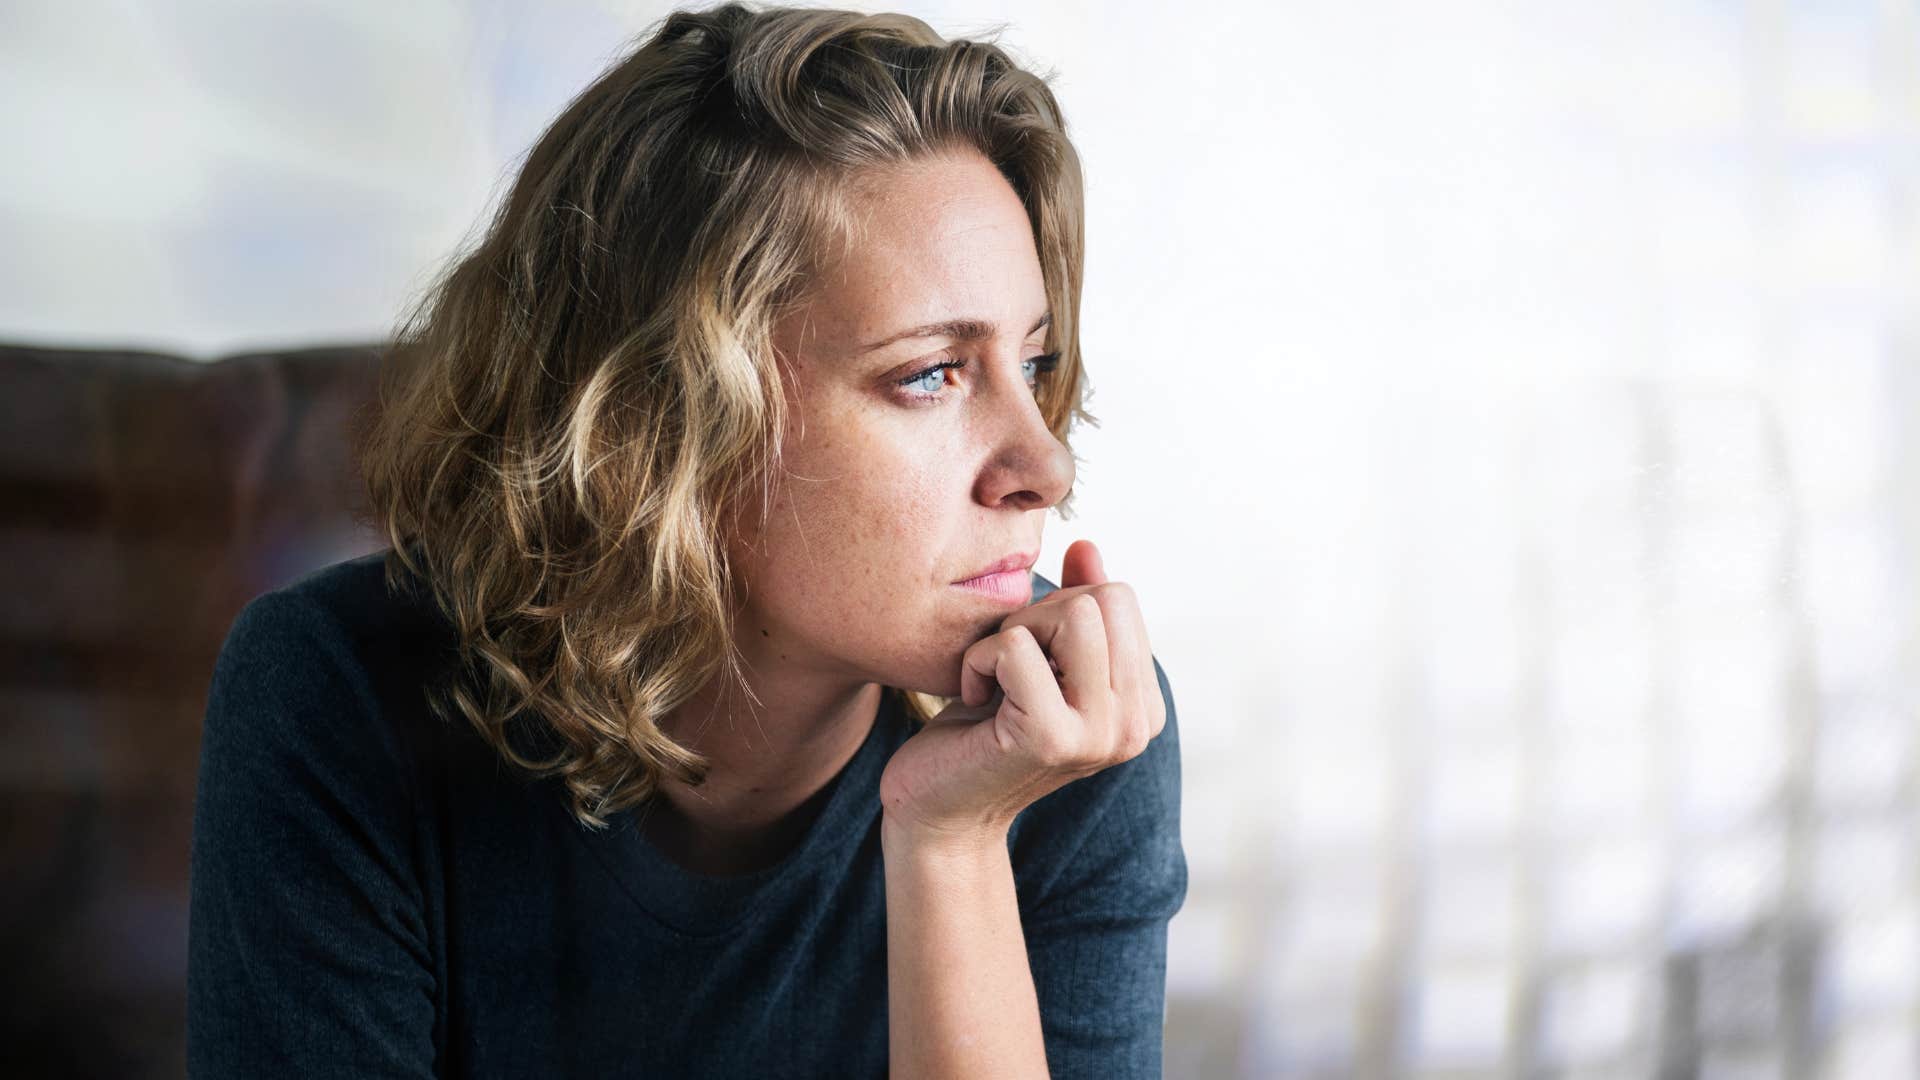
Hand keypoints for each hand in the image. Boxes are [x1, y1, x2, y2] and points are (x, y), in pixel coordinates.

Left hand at [877, 539, 1165, 845]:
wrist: (939, 810)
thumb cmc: (982, 730)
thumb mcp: (1037, 659)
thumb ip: (1075, 608)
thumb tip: (1087, 547)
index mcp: (1143, 705)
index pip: (1120, 598)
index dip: (1060, 608)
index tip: (1031, 659)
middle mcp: (1136, 725)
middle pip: (1104, 598)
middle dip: (1039, 613)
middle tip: (1007, 666)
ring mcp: (1100, 735)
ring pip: (1073, 613)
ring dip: (1014, 632)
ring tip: (996, 678)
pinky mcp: (1052, 739)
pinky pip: (1016, 647)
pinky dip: (979, 660)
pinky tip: (975, 700)